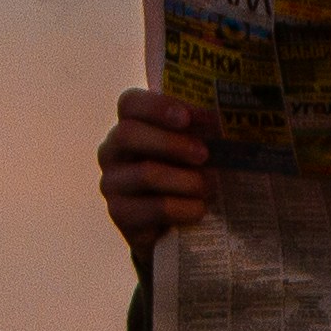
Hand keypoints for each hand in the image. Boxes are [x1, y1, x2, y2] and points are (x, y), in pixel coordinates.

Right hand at [101, 89, 214, 263]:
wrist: (174, 227)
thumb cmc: (184, 176)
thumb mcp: (192, 149)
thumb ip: (199, 131)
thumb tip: (219, 120)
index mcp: (129, 125)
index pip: (129, 104)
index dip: (157, 107)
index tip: (187, 118)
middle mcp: (111, 151)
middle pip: (129, 134)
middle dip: (171, 142)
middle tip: (203, 154)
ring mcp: (112, 184)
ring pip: (145, 173)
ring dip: (185, 179)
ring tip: (210, 186)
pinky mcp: (120, 214)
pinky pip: (155, 208)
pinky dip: (183, 208)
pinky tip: (199, 209)